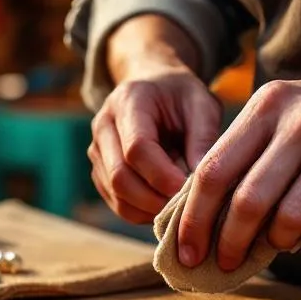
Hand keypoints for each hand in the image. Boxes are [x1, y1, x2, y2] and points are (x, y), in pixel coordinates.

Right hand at [89, 61, 221, 222]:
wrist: (154, 86)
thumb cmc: (182, 96)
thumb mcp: (202, 104)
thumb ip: (203, 138)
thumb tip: (200, 183)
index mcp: (128, 102)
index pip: (136, 148)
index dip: (162, 176)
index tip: (189, 191)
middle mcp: (104, 126)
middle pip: (120, 177)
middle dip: (156, 199)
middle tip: (188, 207)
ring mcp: (97, 151)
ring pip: (117, 195)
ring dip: (150, 210)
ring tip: (180, 207)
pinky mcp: (100, 171)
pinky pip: (118, 203)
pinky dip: (143, 213)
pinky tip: (167, 206)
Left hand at [176, 20, 300, 269]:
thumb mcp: (292, 112)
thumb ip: (249, 152)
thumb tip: (201, 214)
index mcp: (271, 106)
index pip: (214, 169)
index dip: (193, 217)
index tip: (183, 249)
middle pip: (246, 200)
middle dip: (227, 242)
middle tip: (223, 264)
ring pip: (288, 219)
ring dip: (275, 244)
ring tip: (277, 246)